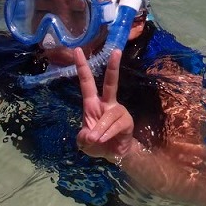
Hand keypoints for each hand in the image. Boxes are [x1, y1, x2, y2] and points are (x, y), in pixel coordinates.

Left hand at [75, 48, 135, 163]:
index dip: (82, 66)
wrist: (113, 155)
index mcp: (92, 103)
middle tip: (116, 51)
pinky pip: (116, 126)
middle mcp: (107, 103)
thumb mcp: (83, 142)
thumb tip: (90, 135)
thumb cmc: (97, 143)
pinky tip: (103, 140)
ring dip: (100, 128)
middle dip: (113, 67)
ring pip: (109, 115)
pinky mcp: (127, 121)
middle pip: (110, 82)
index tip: (78, 50)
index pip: (87, 82)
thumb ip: (82, 137)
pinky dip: (107, 134)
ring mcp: (118, 111)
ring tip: (95, 139)